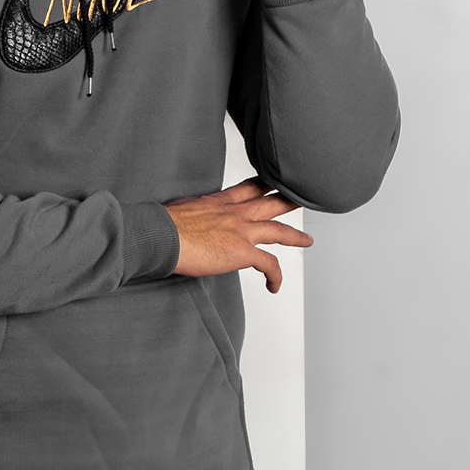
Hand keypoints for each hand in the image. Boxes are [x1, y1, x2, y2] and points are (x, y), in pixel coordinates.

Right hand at [164, 177, 311, 292]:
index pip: (247, 188)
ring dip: (295, 236)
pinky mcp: (242, 252)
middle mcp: (234, 213)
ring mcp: (241, 231)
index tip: (273, 182)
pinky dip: (276, 276)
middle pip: (269, 203)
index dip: (264, 184)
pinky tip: (274, 286)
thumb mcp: (183, 209)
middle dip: (288, 200)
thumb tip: (191, 222)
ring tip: (307, 240)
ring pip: (278, 230)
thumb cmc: (163, 225)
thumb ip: (195, 213)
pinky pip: (269, 265)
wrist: (161, 236)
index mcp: (218, 201)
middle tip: (301, 198)